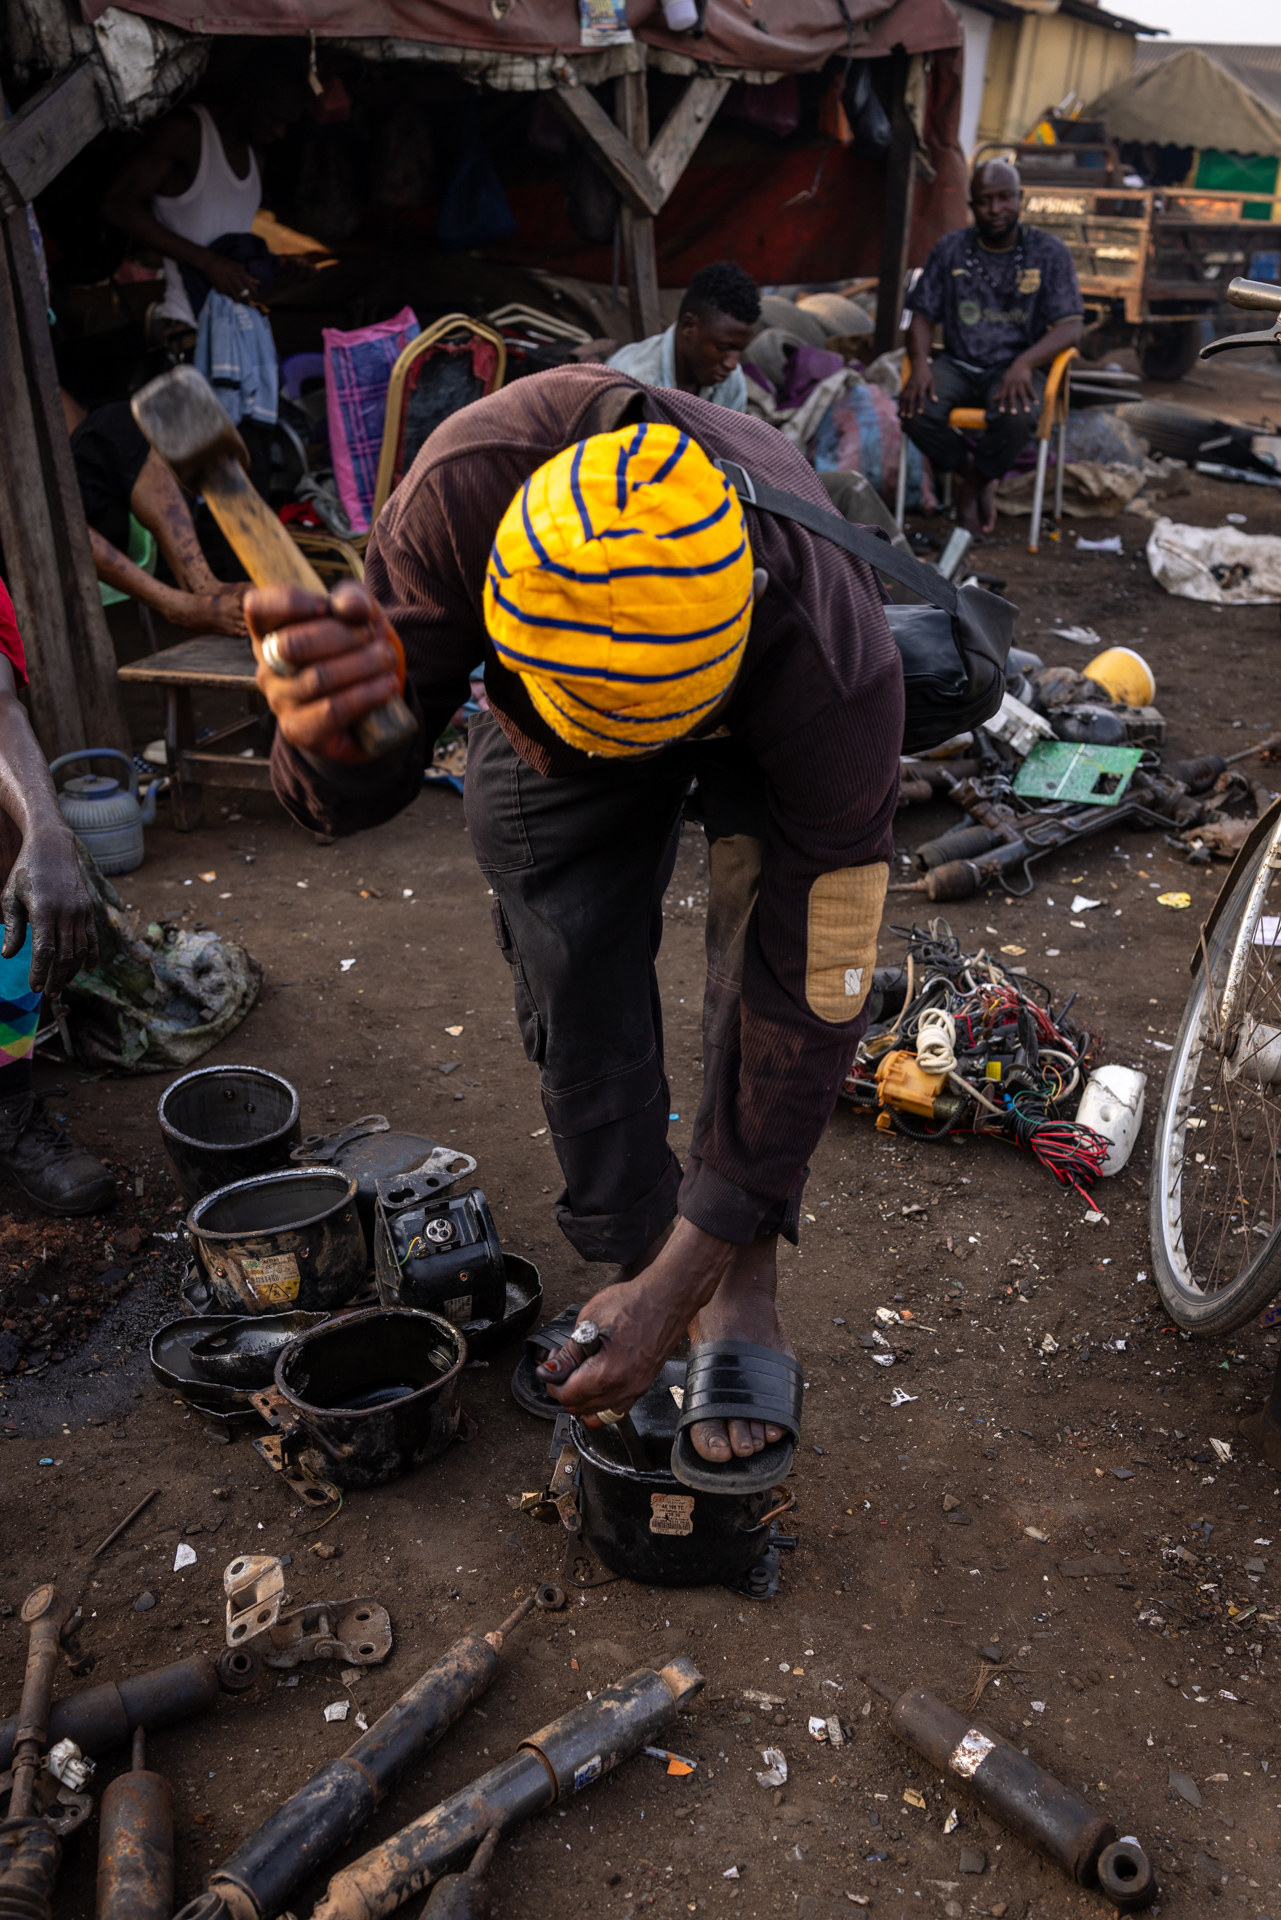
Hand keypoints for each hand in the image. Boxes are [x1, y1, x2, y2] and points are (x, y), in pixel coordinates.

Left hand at [1, 826, 97, 993]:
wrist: (53, 847)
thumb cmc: (26, 871)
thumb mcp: (11, 896)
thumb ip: (12, 927)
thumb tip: (8, 955)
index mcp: (43, 910)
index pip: (45, 950)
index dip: (40, 971)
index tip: (34, 986)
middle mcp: (66, 912)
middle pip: (65, 955)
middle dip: (56, 978)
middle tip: (49, 994)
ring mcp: (81, 911)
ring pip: (80, 950)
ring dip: (71, 971)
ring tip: (61, 985)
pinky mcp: (88, 910)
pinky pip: (93, 938)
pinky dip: (91, 956)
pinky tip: (86, 970)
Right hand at [203, 253, 257, 301]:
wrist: (210, 262)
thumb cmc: (225, 263)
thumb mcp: (238, 267)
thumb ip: (248, 275)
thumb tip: (258, 282)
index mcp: (240, 274)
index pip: (251, 287)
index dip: (255, 295)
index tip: (257, 300)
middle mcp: (235, 280)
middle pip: (245, 294)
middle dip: (249, 300)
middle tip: (250, 302)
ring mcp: (228, 285)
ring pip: (237, 297)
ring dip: (240, 300)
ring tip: (241, 300)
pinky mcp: (221, 289)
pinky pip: (228, 295)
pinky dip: (231, 296)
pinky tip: (231, 295)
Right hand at [248, 580, 404, 765]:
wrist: (372, 701)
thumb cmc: (356, 649)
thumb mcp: (360, 615)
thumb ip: (354, 599)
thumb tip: (350, 607)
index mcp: (271, 629)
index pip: (257, 607)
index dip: (290, 602)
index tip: (326, 606)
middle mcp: (267, 665)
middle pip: (292, 644)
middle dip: (343, 635)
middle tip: (371, 636)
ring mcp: (278, 700)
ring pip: (317, 678)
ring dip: (363, 665)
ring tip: (387, 660)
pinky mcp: (297, 730)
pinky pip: (330, 711)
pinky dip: (364, 696)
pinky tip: (385, 686)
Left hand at [536, 1220, 735, 1424]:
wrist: (667, 1298)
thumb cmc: (633, 1303)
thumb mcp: (590, 1320)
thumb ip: (568, 1353)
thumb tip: (549, 1372)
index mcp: (608, 1374)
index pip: (567, 1396)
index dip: (553, 1381)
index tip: (551, 1366)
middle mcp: (624, 1389)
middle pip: (580, 1408)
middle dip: (565, 1390)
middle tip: (563, 1364)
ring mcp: (636, 1390)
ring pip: (598, 1413)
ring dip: (582, 1398)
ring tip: (579, 1372)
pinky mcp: (643, 1385)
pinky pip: (616, 1408)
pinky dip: (600, 1401)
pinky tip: (596, 1380)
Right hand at [899, 362, 937, 417]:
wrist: (918, 366)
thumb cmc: (927, 375)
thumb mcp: (932, 382)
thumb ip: (933, 391)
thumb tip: (936, 401)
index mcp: (922, 386)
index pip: (921, 397)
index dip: (921, 405)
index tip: (920, 412)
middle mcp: (914, 387)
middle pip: (911, 399)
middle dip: (909, 408)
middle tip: (910, 417)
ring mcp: (908, 387)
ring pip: (904, 398)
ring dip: (903, 407)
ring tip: (902, 415)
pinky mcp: (905, 387)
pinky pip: (901, 396)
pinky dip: (900, 402)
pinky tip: (899, 409)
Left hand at [992, 357, 1037, 412]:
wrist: (1021, 363)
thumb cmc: (1011, 374)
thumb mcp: (1004, 380)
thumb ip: (1000, 390)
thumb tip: (994, 399)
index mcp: (1006, 386)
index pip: (1003, 396)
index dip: (1002, 403)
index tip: (1002, 412)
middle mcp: (1012, 385)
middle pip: (1012, 397)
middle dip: (1013, 405)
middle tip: (1014, 414)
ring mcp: (1020, 383)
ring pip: (1023, 395)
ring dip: (1025, 403)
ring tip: (1027, 411)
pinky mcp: (1027, 381)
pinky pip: (1031, 390)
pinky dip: (1034, 396)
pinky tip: (1037, 403)